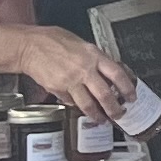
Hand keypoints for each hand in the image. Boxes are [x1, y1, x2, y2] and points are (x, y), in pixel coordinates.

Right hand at [16, 27, 133, 118]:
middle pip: (105, 94)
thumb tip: (108, 71)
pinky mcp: (58, 89)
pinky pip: (71, 102)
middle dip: (114, 108)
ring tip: (102, 119)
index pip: (117, 74)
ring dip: (97, 115)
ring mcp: (70, 81)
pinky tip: (80, 108)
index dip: (127, 88)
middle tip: (119, 114)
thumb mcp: (81, 44)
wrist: (29, 46)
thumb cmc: (53, 41)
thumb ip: (95, 58)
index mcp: (93, 55)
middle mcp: (84, 69)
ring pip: (88, 104)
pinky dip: (77, 106)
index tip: (132, 96)